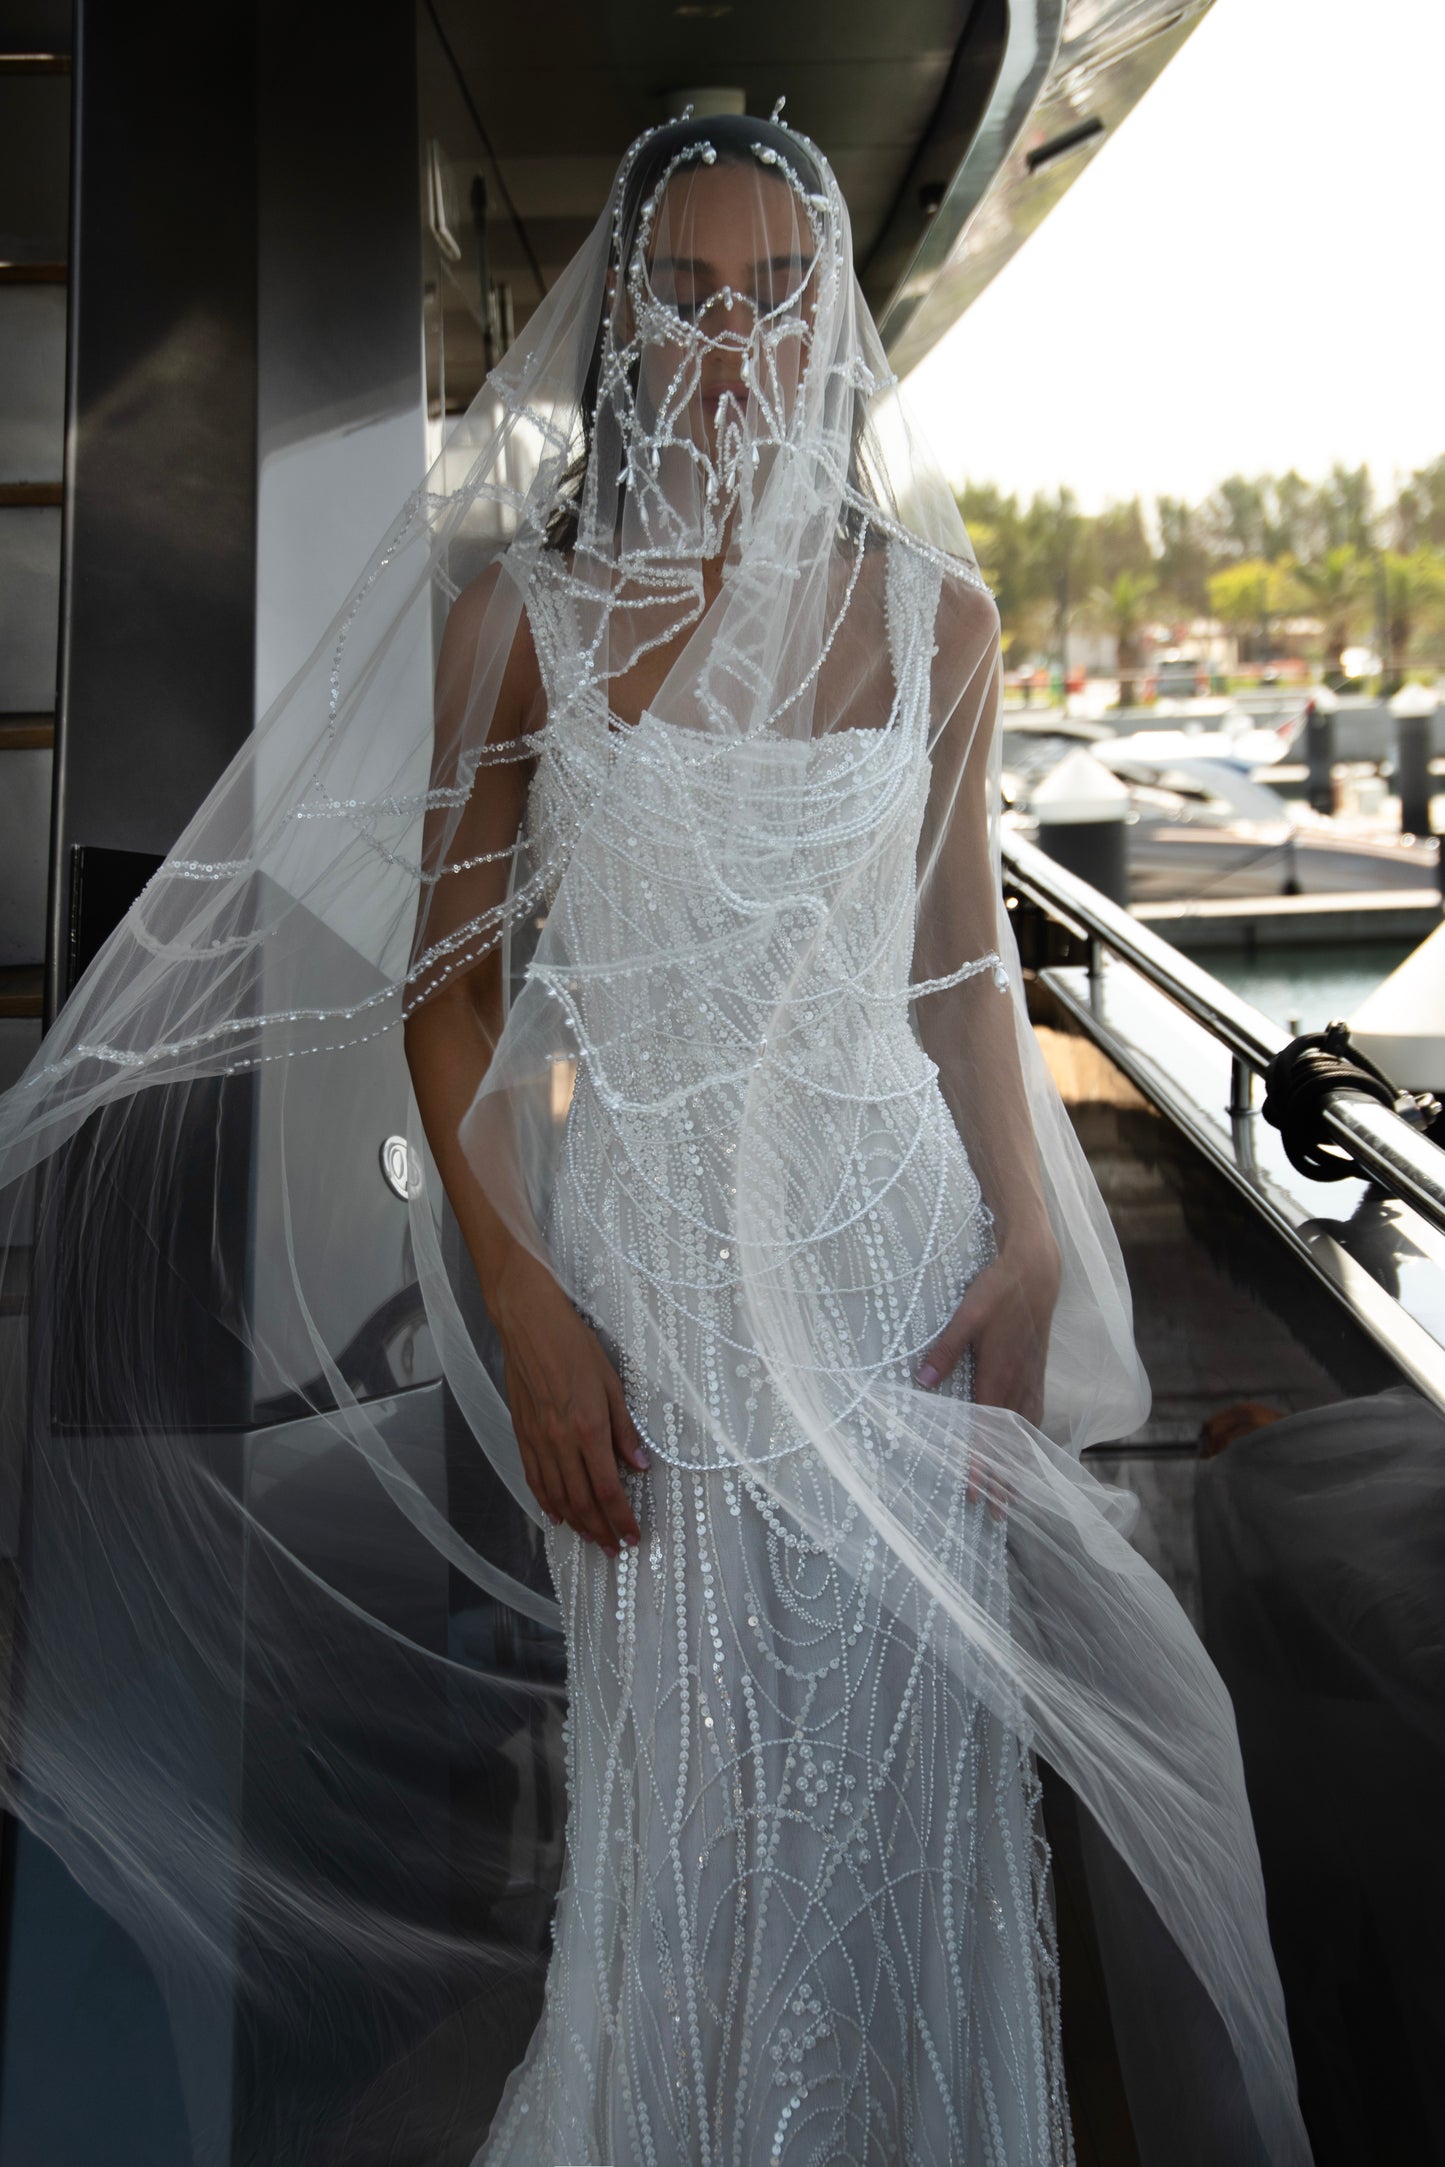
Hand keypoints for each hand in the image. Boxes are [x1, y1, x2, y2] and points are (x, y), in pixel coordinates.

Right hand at [486, 1249, 649, 1554]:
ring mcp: (537, 1440)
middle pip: (581, 1501)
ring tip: (592, 1539)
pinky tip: (556, 1515)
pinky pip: (533, 1478)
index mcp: (588, 1428)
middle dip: (600, 1530)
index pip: (607, 1489)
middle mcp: (560, 1441)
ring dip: (575, 1523)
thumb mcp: (612, 1382)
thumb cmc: (575, 1345)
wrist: (528, 1324)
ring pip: (556, 1496)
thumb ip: (624, 1429)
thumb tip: (639, 1465)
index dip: (621, 1518)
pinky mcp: (521, 1433)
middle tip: (615, 1549)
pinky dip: (546, 1502)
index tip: (633, 1537)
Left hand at [914, 1227, 1061, 1510]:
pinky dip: (1031, 1439)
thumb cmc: (998, 1290)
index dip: (978, 1464)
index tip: (973, 1493)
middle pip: (1008, 1442)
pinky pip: (1036, 1414)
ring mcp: (1031, 1378)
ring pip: (1024, 1432)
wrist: (1037, 1270)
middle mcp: (1017, 1383)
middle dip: (1001, 1479)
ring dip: (1018, 1465)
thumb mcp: (966, 1315)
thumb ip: (944, 1350)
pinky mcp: (1037, 1370)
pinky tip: (1028, 1448)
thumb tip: (922, 1382)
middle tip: (995, 1515)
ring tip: (1014, 1495)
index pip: (985, 1431)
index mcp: (998, 1375)